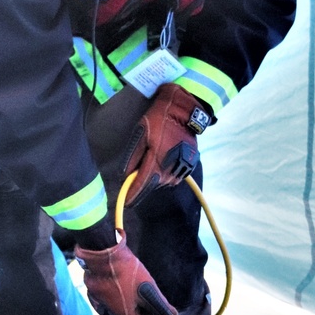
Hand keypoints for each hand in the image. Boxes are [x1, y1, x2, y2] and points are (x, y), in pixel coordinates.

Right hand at [74, 235, 175, 314]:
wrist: (101, 254)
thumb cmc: (126, 271)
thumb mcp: (148, 287)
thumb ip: (160, 305)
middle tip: (150, 308)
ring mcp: (100, 305)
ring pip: (119, 313)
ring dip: (129, 309)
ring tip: (136, 291)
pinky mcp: (94, 296)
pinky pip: (110, 305)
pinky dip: (119, 301)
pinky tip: (122, 287)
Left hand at [122, 85, 211, 204]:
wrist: (184, 112)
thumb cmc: (159, 120)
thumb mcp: (140, 133)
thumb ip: (132, 156)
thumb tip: (125, 174)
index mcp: (156, 162)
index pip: (142, 185)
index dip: (133, 195)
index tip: (126, 203)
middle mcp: (169, 170)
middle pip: (152, 184)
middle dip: (144, 182)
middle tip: (137, 174)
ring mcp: (180, 169)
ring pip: (163, 181)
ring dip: (155, 177)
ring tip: (152, 162)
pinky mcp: (188, 165)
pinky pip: (174, 176)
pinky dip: (166, 173)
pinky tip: (164, 160)